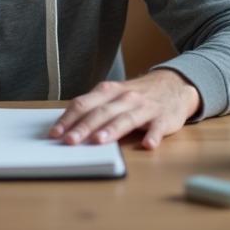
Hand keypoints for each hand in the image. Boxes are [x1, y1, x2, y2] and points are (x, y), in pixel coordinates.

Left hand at [49, 69, 200, 149]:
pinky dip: (153, 135)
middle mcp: (125, 97)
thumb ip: (95, 109)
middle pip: (101, 112)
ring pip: (126, 118)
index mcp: (109, 92)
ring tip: (99, 141)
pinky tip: (148, 144)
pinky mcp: (163, 117)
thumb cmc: (137, 95)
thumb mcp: (115, 96)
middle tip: (70, 141)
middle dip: (84, 127)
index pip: (84, 104)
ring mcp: (145, 107)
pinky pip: (158, 127)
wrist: (174, 84)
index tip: (55, 133)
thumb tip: (68, 128)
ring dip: (112, 130)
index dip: (68, 119)